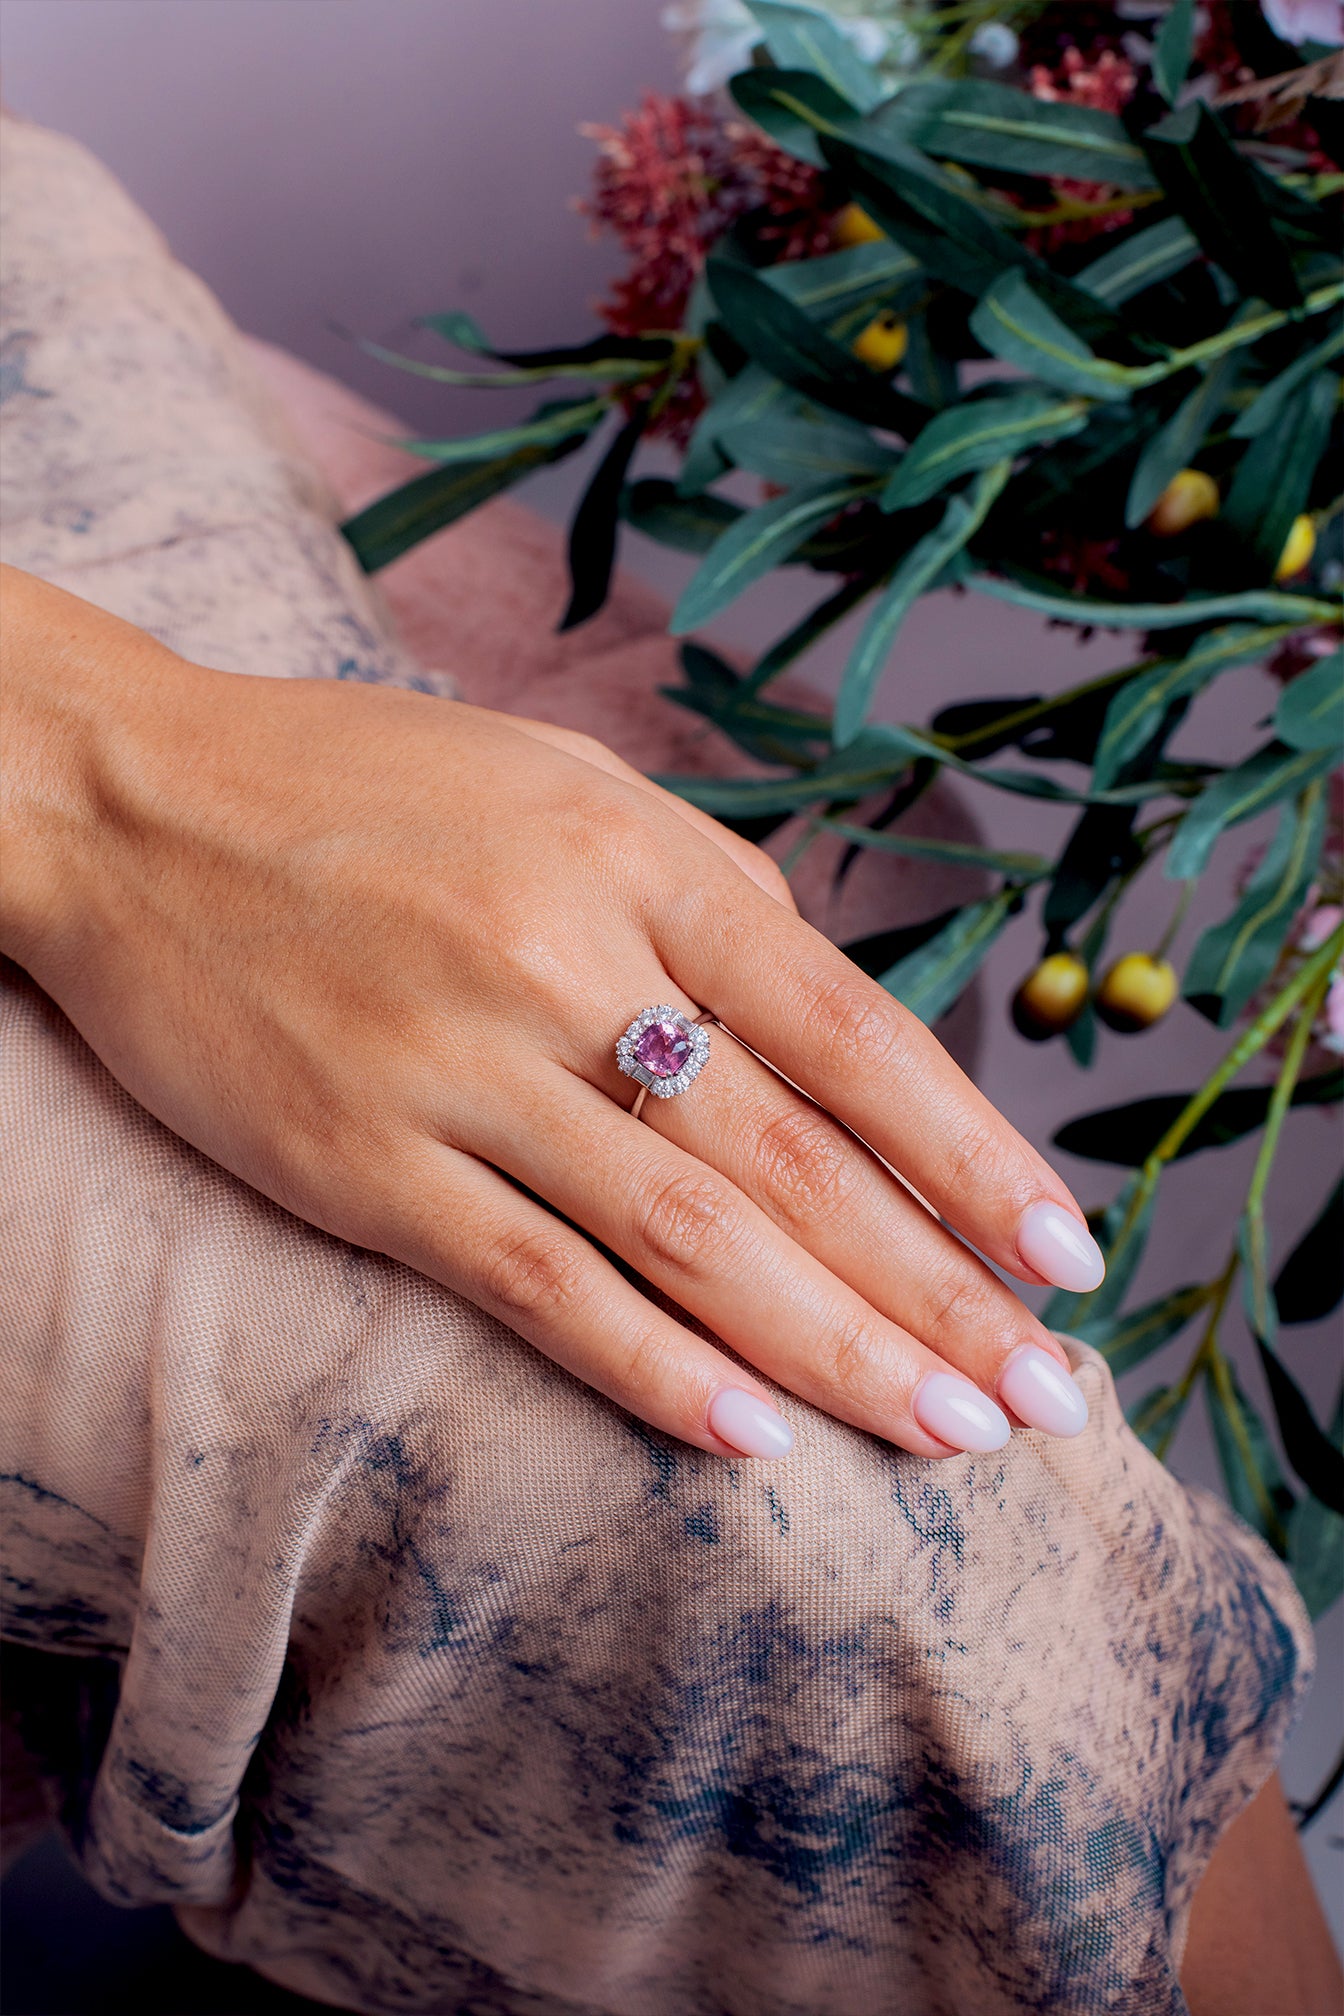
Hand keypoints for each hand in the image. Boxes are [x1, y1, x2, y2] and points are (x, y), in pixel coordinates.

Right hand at [3, 567, 1102, 1460]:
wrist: (125, 798)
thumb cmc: (360, 786)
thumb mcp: (561, 777)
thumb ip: (704, 885)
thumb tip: (832, 1000)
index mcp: (635, 854)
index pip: (849, 1027)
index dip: (970, 1152)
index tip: (1063, 1253)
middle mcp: (567, 959)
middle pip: (793, 1157)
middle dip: (938, 1289)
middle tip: (1043, 1395)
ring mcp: (461, 1066)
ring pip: (688, 1238)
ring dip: (832, 1350)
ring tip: (944, 1432)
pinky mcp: (360, 1160)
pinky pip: (534, 1283)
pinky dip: (651, 1367)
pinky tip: (748, 1436)